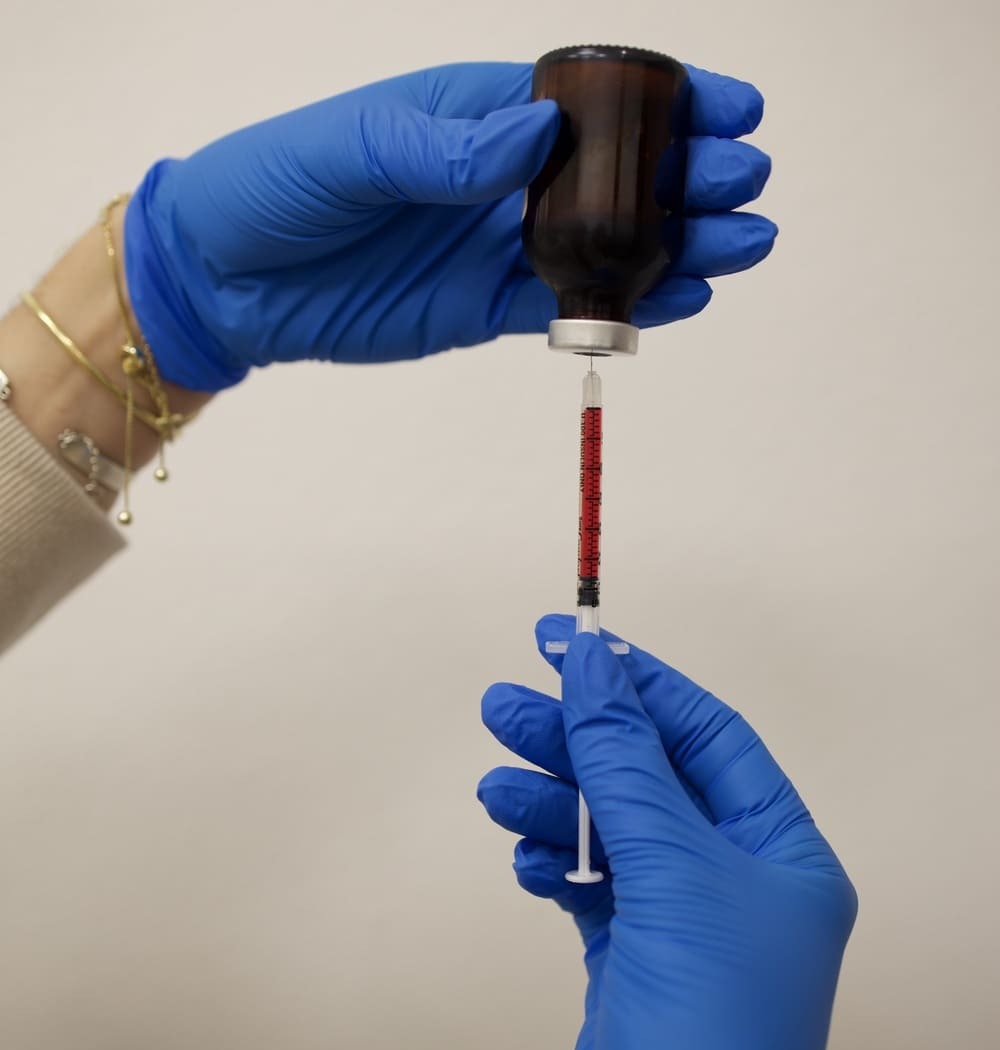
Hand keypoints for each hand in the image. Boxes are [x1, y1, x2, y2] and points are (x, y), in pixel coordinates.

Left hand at [124, 62, 775, 390]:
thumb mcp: (352, 148)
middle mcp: (502, 179)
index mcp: (476, 115)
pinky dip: (623, 306)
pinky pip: (567, 307)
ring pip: (607, 245)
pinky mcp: (486, 308)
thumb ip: (443, 147)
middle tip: (746, 184)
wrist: (230, 283)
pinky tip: (679, 300)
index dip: (664, 102)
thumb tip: (534, 136)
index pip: (589, 101)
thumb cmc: (274, 186)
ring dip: (677, 246)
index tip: (729, 105)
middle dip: (689, 176)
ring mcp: (498, 246)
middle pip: (617, 175)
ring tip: (741, 246)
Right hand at [479, 615, 856, 1049]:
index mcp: (781, 849)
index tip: (569, 643)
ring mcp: (680, 917)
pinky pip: (586, 882)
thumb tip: (592, 665)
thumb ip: (625, 761)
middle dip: (573, 739)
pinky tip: (526, 857)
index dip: (637, 682)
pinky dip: (552, 863)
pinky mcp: (631, 954)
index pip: (705, 733)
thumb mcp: (672, 869)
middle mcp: (736, 877)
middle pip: (643, 776)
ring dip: (549, 802)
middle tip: (504, 704)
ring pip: (605, 828)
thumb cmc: (712, 1021)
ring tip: (495, 783)